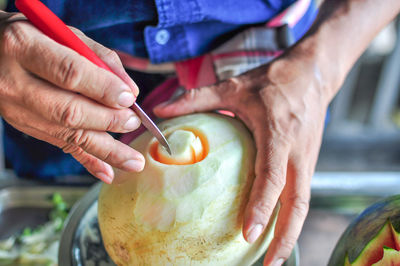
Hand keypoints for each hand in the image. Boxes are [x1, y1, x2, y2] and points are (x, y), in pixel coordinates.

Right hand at [0, 12, 144, 182]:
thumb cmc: (31, 37)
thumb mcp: (62, 32)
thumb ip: (98, 57)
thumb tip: (129, 89)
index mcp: (23, 46)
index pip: (69, 73)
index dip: (103, 88)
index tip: (129, 98)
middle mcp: (15, 83)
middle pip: (68, 110)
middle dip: (108, 120)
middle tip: (132, 122)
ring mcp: (16, 110)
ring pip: (67, 135)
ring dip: (106, 150)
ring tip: (133, 161)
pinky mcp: (25, 126)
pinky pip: (59, 145)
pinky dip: (87, 161)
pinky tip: (108, 173)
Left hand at [154, 52, 328, 264]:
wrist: (312, 74)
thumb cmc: (273, 81)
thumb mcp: (234, 86)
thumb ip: (198, 98)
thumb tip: (162, 111)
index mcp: (279, 134)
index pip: (272, 177)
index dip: (262, 206)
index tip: (247, 233)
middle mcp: (298, 151)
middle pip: (297, 202)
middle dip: (285, 236)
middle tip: (269, 263)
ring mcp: (308, 158)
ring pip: (303, 202)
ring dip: (291, 232)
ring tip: (274, 257)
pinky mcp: (310, 160)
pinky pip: (302, 193)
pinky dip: (291, 216)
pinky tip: (277, 228)